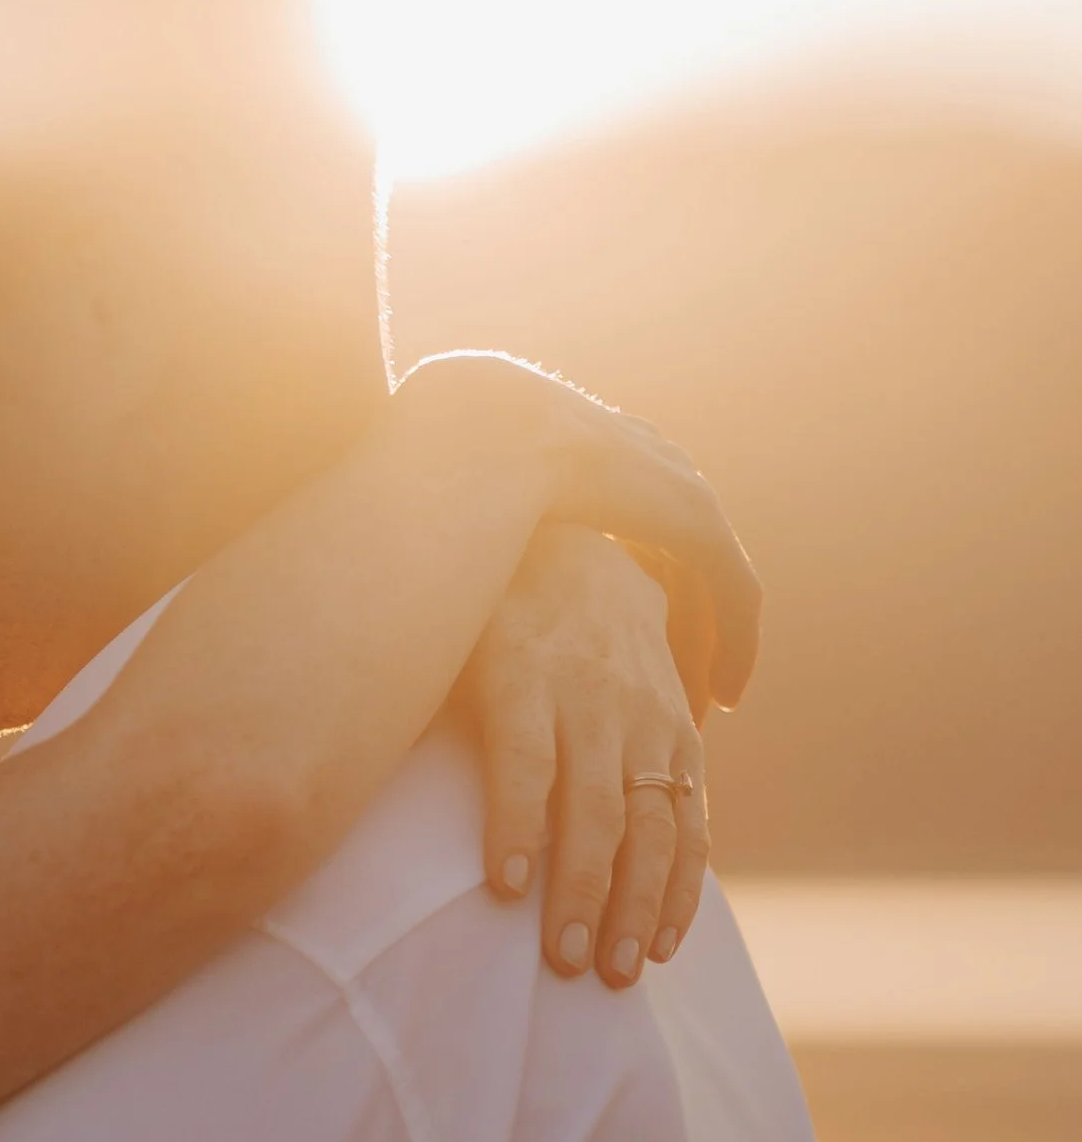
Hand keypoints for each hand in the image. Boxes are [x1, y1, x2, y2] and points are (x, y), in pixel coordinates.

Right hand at [395, 352, 758, 709]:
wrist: (472, 440)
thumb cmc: (438, 474)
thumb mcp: (454, 504)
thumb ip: (454, 532)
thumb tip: (407, 569)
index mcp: (590, 451)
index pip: (631, 522)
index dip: (631, 586)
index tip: (624, 640)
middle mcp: (644, 463)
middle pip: (681, 552)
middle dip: (684, 619)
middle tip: (680, 682)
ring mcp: (673, 489)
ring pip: (712, 581)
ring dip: (711, 641)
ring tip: (707, 702)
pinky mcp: (692, 519)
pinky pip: (731, 595)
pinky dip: (734, 646)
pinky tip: (726, 695)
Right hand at [467, 522, 708, 985]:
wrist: (529, 512)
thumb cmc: (570, 607)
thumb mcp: (627, 666)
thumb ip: (642, 733)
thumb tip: (658, 789)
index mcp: (664, 719)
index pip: (684, 827)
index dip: (672, 896)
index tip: (653, 955)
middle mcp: (635, 714)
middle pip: (646, 835)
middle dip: (630, 912)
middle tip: (607, 978)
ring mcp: (580, 696)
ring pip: (595, 814)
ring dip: (581, 893)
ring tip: (560, 956)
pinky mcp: (518, 675)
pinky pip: (523, 768)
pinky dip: (521, 829)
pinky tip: (506, 883)